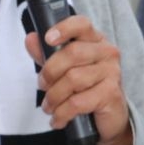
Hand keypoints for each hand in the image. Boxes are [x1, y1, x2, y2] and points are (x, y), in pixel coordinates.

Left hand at [25, 15, 132, 144]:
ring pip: (73, 79)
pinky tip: (58, 119)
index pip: (82, 25)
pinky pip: (78, 102)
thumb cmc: (87, 89)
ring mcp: (112, 73)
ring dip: (54, 97)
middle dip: (50, 72)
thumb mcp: (64, 70)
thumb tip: (31, 39)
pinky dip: (62, 113)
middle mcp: (107, 53)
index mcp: (95, 41)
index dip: (64, 29)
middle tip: (42, 85)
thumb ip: (47, 54)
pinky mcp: (111, 94)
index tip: (48, 39)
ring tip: (49, 106)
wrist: (109, 119)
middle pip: (72, 53)